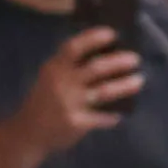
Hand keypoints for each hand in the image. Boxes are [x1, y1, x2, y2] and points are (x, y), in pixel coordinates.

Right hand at [6, 25, 142, 153]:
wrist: (27, 133)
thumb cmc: (45, 101)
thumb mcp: (50, 78)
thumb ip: (71, 67)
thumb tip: (108, 54)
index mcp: (55, 68)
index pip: (73, 48)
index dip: (93, 38)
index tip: (113, 33)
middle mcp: (62, 83)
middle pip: (95, 68)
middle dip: (119, 62)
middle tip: (135, 59)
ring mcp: (69, 103)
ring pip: (105, 91)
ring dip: (125, 86)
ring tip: (139, 81)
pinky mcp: (77, 123)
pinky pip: (103, 117)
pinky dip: (114, 115)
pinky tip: (121, 114)